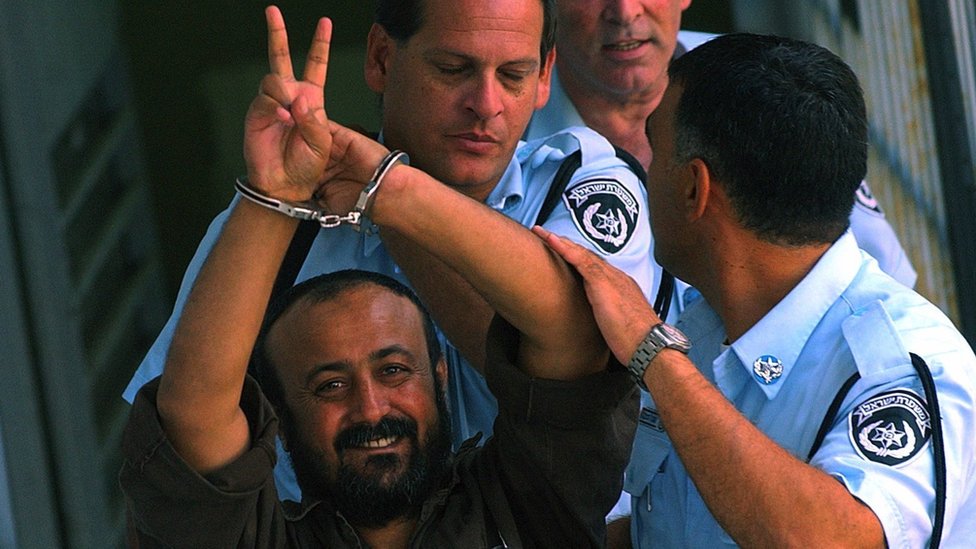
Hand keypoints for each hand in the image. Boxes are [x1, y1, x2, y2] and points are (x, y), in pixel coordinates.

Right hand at [243, 6, 333, 200]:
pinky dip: (276, 107)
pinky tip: (282, 119)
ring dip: (285, 93)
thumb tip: (298, 95)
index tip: (324, 22)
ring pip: (275, 78)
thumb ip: (314, 119)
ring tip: (290, 116)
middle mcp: (290, 95)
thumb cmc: (307, 164)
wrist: (285, 182)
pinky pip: (266, 98)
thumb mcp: (322, 142)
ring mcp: (272, 103)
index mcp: (311, 98)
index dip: (319, 44)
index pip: (315, 65)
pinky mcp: (257, 113)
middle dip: (277, 33)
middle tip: (272, 10)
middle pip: (281, 57)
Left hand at [533, 226, 659, 363]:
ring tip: (541, 233)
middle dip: (566, 246)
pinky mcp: (602, 283)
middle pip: (587, 256)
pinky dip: (564, 249)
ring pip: (581, 253)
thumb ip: (607, 319)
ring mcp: (610, 277)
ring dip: (559, 242)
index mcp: (620, 286)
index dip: (576, 258)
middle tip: (545, 236)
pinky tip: (551, 240)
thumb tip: (599, 325)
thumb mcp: (618, 326)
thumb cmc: (635, 342)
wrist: (649, 345)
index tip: (561, 253)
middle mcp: (616, 277)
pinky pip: (580, 260)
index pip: (594, 267)